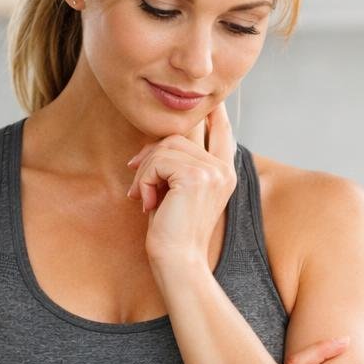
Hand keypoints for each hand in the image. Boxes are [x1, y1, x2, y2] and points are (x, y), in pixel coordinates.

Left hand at [126, 101, 236, 264]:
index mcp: (226, 173)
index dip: (214, 114)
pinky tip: (145, 202)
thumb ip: (181, 164)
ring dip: (145, 171)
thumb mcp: (179, 191)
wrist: (177, 260)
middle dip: (152, 155)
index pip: (222, 132)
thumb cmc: (173, 231)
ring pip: (166, 147)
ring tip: (142, 197)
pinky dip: (144, 180)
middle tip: (137, 181)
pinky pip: (158, 161)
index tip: (210, 103)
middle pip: (179, 137)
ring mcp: (213, 171)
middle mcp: (224, 169)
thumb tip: (162, 139)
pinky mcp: (196, 176)